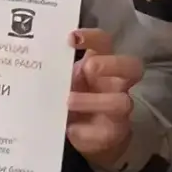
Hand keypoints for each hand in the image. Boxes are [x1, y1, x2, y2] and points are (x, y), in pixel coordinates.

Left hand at [66, 28, 141, 169]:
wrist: (87, 134)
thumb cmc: (76, 97)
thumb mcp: (67, 81)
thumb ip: (60, 71)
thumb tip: (39, 64)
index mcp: (104, 65)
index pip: (105, 43)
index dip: (93, 37)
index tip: (71, 39)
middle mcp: (118, 84)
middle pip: (132, 66)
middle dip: (110, 64)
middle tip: (87, 68)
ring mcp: (120, 110)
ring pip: (122, 102)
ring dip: (93, 101)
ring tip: (69, 102)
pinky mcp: (114, 134)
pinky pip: (105, 132)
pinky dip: (85, 130)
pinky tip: (70, 129)